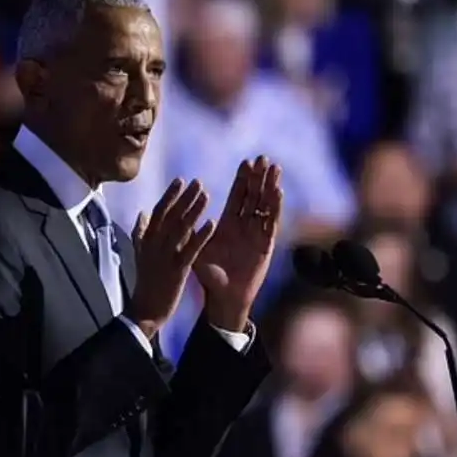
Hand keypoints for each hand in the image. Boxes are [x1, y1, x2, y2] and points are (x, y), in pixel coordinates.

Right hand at [125, 179, 215, 339]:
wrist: (145, 309)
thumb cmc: (146, 282)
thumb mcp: (139, 254)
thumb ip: (140, 232)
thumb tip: (142, 213)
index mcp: (147, 239)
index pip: (159, 211)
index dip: (170, 195)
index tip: (181, 180)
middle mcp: (155, 244)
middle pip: (171, 215)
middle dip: (185, 197)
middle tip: (198, 181)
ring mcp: (166, 256)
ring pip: (181, 228)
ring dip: (194, 210)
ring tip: (206, 195)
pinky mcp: (177, 269)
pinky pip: (191, 249)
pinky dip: (201, 235)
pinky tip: (213, 223)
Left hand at [194, 156, 282, 331]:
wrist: (225, 298)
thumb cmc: (209, 276)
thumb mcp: (197, 251)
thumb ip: (191, 234)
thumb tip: (178, 216)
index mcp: (228, 225)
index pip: (237, 197)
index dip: (242, 180)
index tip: (247, 162)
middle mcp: (244, 227)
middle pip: (253, 197)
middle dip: (259, 178)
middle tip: (263, 158)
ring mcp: (256, 234)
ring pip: (265, 206)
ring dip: (270, 187)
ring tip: (275, 168)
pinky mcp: (265, 245)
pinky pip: (270, 223)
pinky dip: (275, 208)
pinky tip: (277, 192)